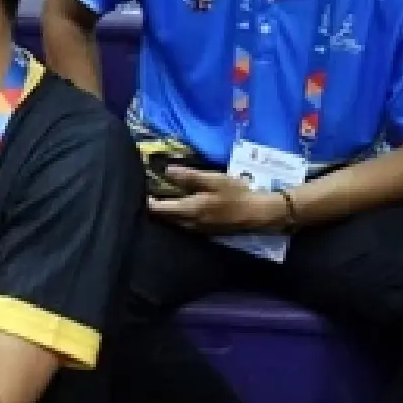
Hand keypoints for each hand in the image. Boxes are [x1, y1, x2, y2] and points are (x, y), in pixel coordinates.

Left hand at [148, 170, 288, 233]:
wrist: (259, 213)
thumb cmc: (236, 193)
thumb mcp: (213, 179)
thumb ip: (189, 176)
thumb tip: (166, 170)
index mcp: (189, 210)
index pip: (158, 209)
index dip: (148, 199)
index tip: (143, 188)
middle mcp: (189, 224)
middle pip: (164, 217)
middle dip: (156, 206)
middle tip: (151, 191)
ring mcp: (198, 230)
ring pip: (174, 222)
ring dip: (167, 212)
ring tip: (163, 198)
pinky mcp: (206, 232)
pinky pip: (185, 225)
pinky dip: (178, 216)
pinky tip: (181, 207)